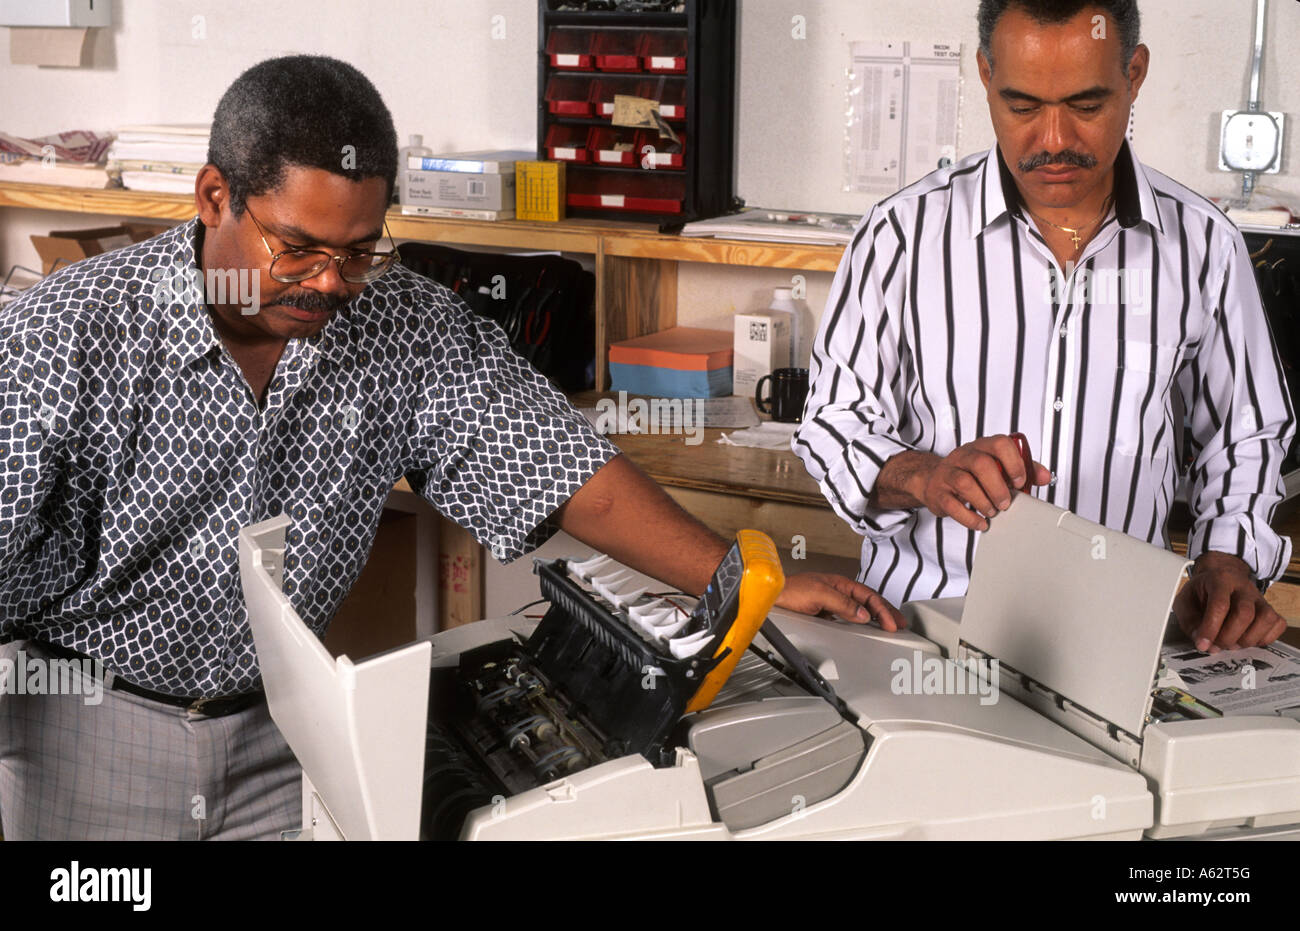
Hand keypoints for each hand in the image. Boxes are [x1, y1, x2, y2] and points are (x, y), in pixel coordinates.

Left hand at [776, 572, 906, 630]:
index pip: (868, 596)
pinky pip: (850, 616)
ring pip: (861, 609)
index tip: (892, 624)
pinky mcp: (826, 612)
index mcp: (840, 584)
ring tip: (890, 625)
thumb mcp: (818, 595)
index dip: (883, 610)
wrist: (772, 597)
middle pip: (868, 601)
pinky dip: (863, 622)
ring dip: (877, 617)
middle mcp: (838, 591)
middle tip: (901, 624)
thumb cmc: (789, 591)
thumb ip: (842, 604)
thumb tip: (863, 614)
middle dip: (887, 612)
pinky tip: (866, 628)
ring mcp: (833, 602)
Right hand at [896, 436, 1051, 530]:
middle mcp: (964, 456)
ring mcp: (948, 472)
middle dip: (998, 487)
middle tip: (1005, 502)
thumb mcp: (995, 465)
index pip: (999, 444)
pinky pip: (951, 504)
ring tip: (992, 511)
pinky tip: (979, 522)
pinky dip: (968, 517)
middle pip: (981, 463)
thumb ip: (1022, 468)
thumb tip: (1044, 476)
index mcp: (982, 446)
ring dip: (983, 501)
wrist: (933, 479)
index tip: (1021, 481)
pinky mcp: (938, 491)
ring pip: (964, 482)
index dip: (1013, 463)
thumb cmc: (970, 472)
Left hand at [1172, 552, 1287, 651]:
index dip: (1211, 628)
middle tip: (1216, 646)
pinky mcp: (1270, 608)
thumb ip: (1189, 620)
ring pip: (1265, 619)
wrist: (1221, 577)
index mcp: (1219, 580)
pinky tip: (1248, 640)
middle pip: (1244, 613)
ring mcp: (1260, 598)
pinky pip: (1277, 624)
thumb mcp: (1185, 601)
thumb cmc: (1202, 592)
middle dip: (1228, 636)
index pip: (1220, 605)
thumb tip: (1201, 640)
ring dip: (1248, 639)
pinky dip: (1265, 638)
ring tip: (1232, 645)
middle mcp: (1243, 587)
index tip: (1203, 645)